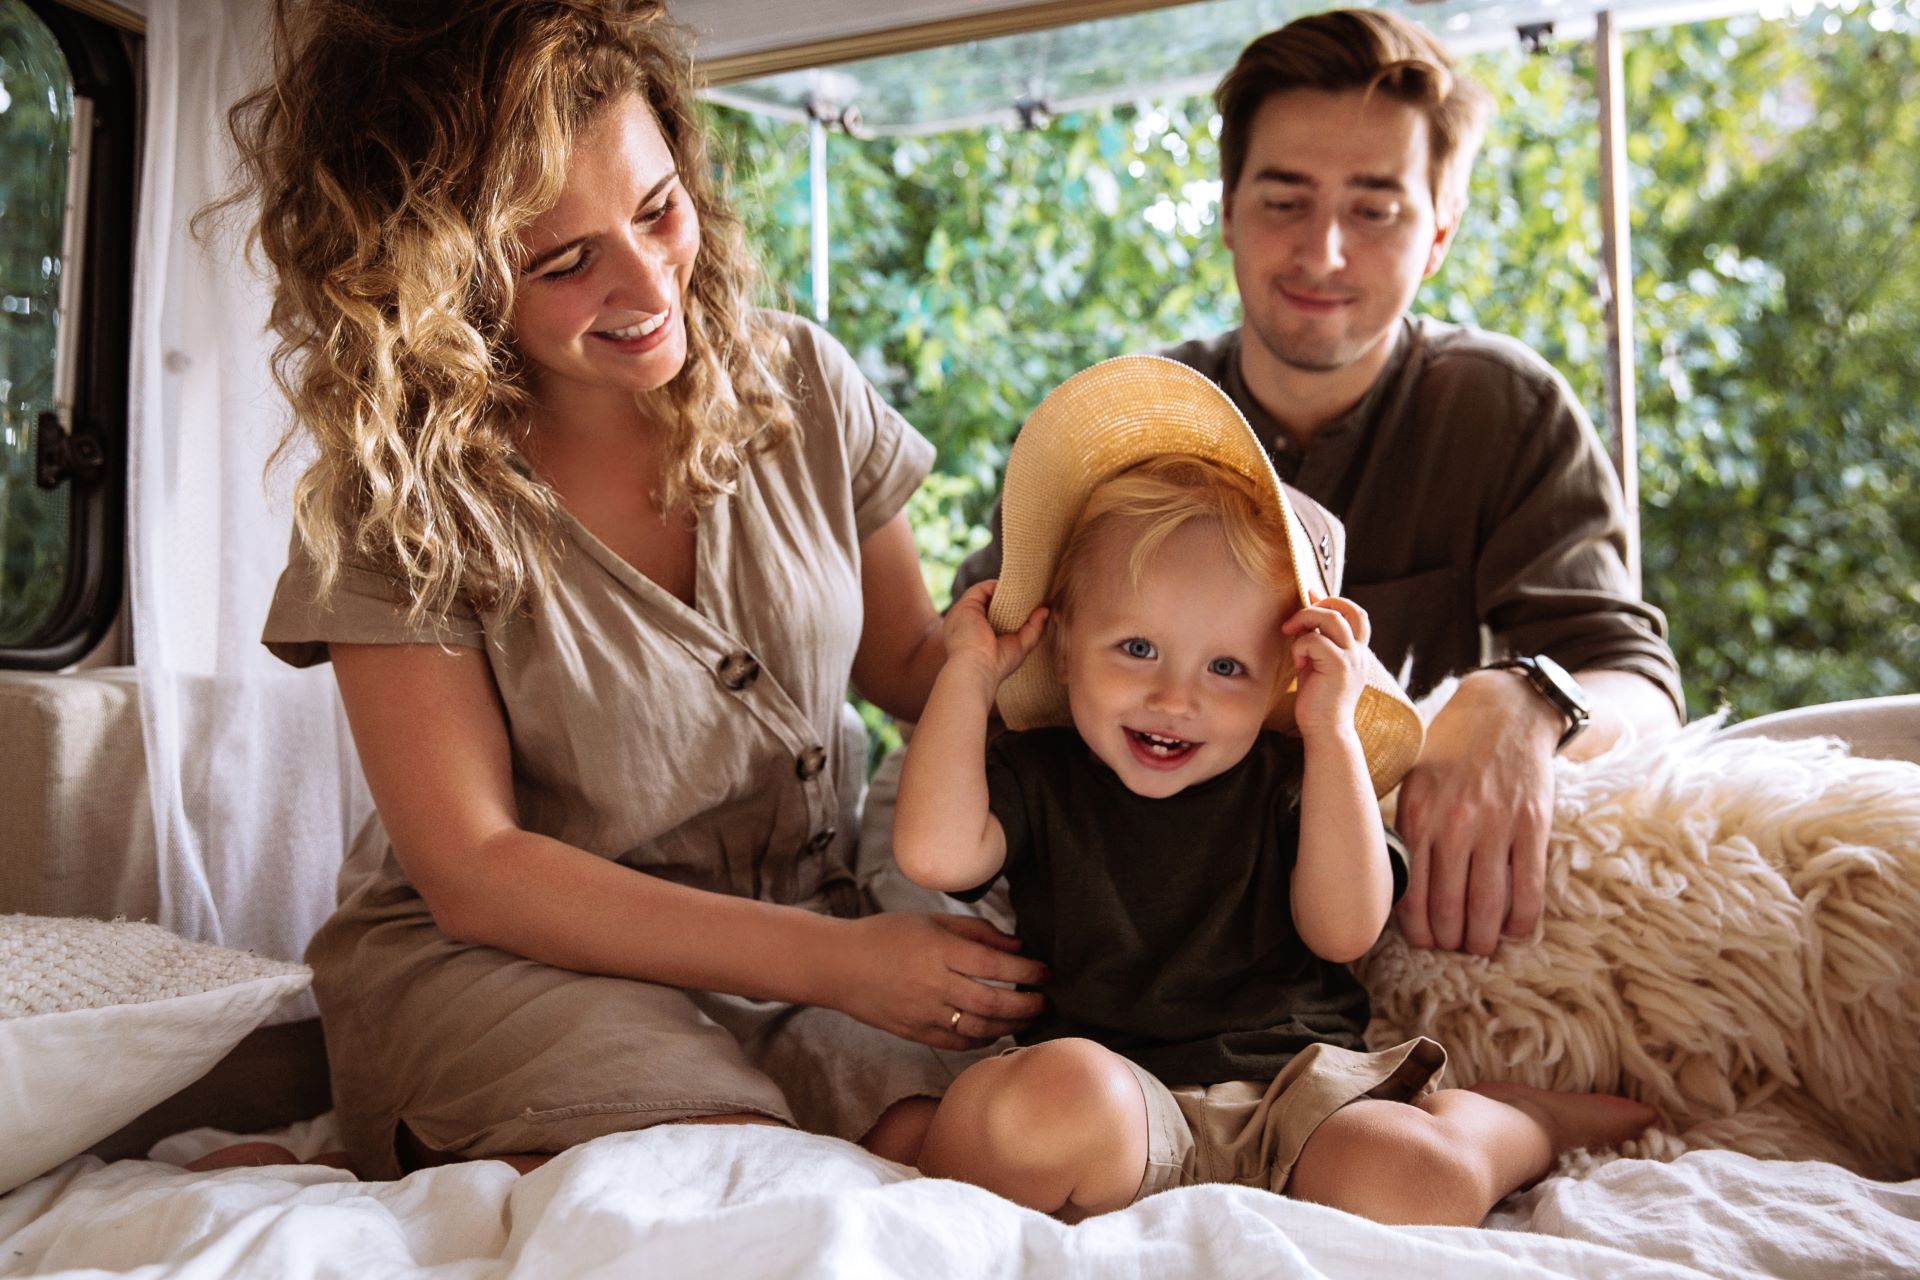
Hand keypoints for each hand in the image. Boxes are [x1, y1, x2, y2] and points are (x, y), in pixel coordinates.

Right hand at [825, 912, 1047, 1048]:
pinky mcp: (915, 1032)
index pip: (994, 964)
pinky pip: (957, 1042)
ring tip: (1028, 1019)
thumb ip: (975, 930)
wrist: (839, 966)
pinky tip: (995, 1032)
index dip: (1026, 970)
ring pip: (979, 1026)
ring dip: (1010, 1025)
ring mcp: (924, 1012)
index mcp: (939, 950)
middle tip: (1045, 1001)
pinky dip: (981, 1039)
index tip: (1046, 972)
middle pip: (992, 1000)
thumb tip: (1016, 943)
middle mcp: (934, 984)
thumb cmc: (886, 935)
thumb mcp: (930, 920)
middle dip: (1026, 1003)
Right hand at [942, 580, 1046, 687]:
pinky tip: (1013, 591)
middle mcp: (968, 622)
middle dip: (1009, 599)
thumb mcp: (1019, 647)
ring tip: (1024, 591)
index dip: (1011, 611)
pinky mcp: (965, 605)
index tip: (1030, 607)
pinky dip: (998, 586)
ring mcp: (965, 613)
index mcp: (976, 635)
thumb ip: (1033, 629)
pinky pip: (982, 588)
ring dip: (1005, 591)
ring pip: (986, 594)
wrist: (976, 668)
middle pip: (990, 603)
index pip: (994, 616)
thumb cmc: (996, 665)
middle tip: (1030, 596)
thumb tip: (1044, 610)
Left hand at [1280, 596, 1369, 738]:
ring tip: (1290, 634)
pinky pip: (1315, 641)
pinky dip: (1300, 646)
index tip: (1309, 599)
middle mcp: (1359, 652)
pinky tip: (1298, 663)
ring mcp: (1352, 658)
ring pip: (1332, 619)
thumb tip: (1308, 611)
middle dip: (1318, 605)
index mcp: (1357, 650)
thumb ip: (1317, 639)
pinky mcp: (1339, 667)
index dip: (1333, 601)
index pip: (1356, 613)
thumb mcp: (1318, 662)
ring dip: (1305, 620)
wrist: (1325, 729)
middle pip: (1348, 609)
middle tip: (1296, 619)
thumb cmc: (1318, 698)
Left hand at [1393, 671, 1559, 954]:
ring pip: (1488, 905)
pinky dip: (1521, 919)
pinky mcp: (1532, 826)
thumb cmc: (1452, 750)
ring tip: (1481, 946)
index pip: (1411, 893)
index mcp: (1417, 814)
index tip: (1423, 943)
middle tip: (1454, 949)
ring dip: (1484, 938)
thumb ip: (1405, 826)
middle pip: (1449, 907)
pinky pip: (1528, 888)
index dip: (1417, 930)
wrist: (1505, 712)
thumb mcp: (1413, 780)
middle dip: (1450, 941)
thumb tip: (1395, 881)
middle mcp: (1453, 824)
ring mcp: (1495, 826)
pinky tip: (1515, 930)